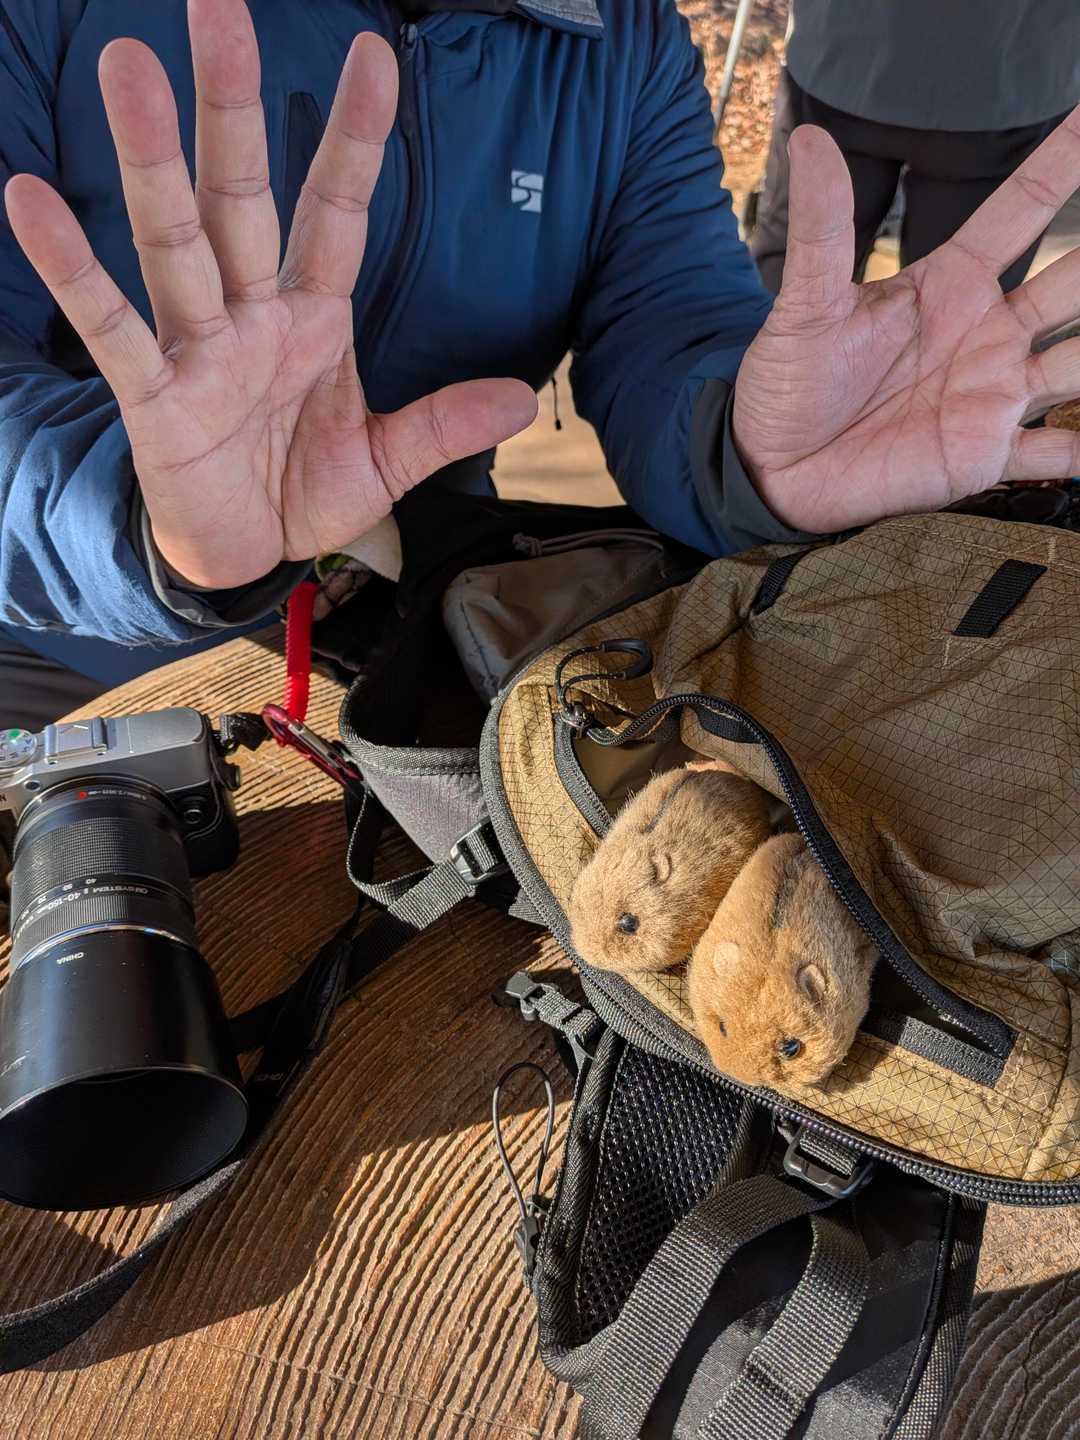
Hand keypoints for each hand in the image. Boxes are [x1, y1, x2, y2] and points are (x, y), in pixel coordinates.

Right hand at [4, 0, 536, 588]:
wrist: (243, 554)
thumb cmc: (300, 492)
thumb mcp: (383, 460)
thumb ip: (442, 425)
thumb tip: (522, 399)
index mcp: (313, 318)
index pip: (336, 212)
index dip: (354, 140)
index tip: (375, 56)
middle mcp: (251, 314)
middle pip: (240, 195)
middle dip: (232, 107)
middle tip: (218, 4)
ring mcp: (198, 347)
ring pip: (176, 238)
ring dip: (152, 159)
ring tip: (129, 66)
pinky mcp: (154, 395)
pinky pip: (113, 326)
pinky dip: (77, 270)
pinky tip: (33, 199)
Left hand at [733, 115, 1079, 533]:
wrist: (772, 469)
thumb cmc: (788, 384)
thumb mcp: (805, 305)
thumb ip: (821, 228)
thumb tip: (808, 138)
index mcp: (951, 284)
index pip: (1022, 209)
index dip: (1064, 161)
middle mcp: (987, 332)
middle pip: (1073, 282)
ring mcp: (994, 392)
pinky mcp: (985, 454)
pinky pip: (1054, 454)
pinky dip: (1078, 450)